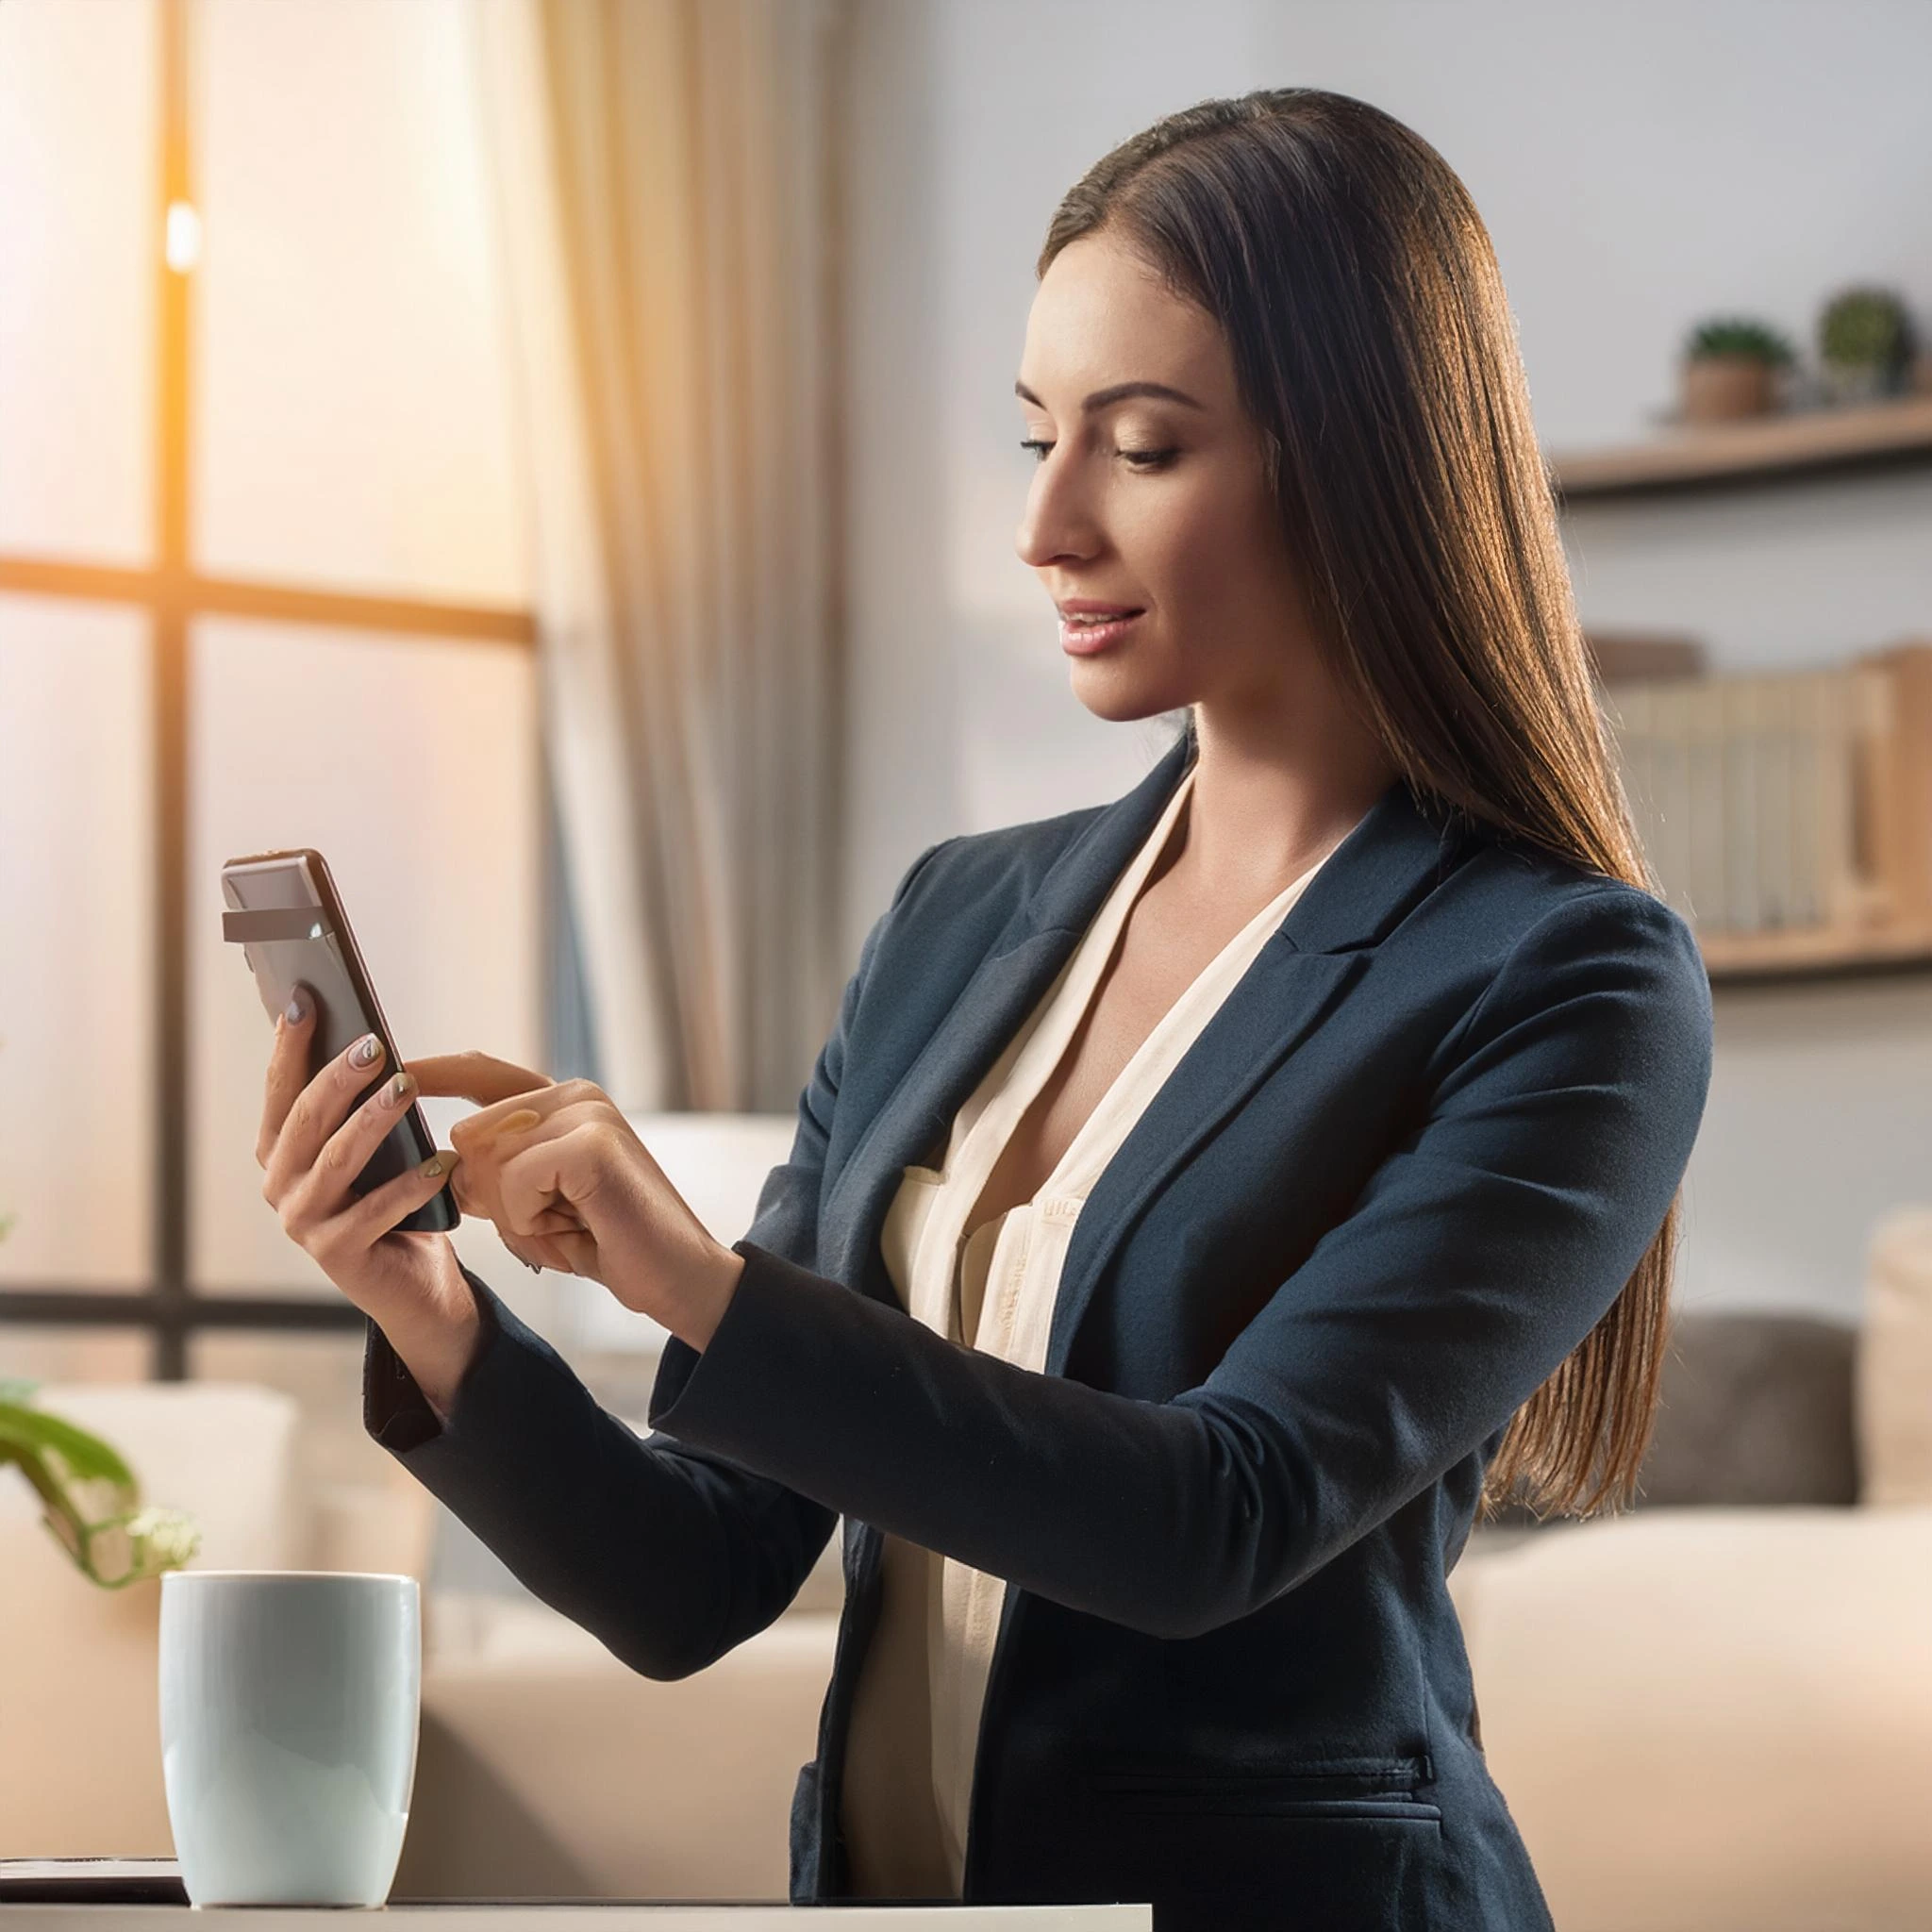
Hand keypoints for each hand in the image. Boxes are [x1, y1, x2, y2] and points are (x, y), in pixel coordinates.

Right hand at [257, 982, 480, 1410]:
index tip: (306, 997)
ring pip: (336, 1160)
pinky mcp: (336, 1254)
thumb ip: (361, 1103)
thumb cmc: (397, 1200)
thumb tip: (369, 1040)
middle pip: (305, 1120)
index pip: (280, 1089)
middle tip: (374, 1043)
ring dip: (372, 1120)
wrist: (417, 1283)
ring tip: (406, 1088)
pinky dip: (411, 1185)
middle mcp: (280, 1185)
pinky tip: (442, 1161)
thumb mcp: (379, 1146)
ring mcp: (302, 1223)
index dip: (290, 1045)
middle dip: (338, 1076)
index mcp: (281, 1151)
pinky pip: (375, 1211)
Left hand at [409, 1054, 744, 1350]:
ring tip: (570, 1226)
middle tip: (550, 1223)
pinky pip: (513, 1182)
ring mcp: (587, 1113)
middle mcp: (577, 1094)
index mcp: (566, 1100)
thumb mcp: (535, 1202)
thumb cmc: (609, 1242)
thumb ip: (494, 1169)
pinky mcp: (590, 1144)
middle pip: (470, 1134)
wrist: (679, 1278)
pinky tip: (578, 1225)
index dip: (433, 1073)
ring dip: (515, 1214)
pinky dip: (531, 1220)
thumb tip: (442, 1158)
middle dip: (490, 1196)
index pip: (481, 1072)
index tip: (394, 1071)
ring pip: (487, 1161)